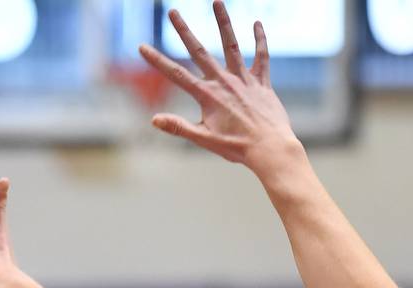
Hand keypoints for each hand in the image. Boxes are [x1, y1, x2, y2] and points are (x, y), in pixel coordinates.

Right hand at [140, 3, 298, 174]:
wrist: (270, 148)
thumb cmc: (237, 147)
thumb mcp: (204, 140)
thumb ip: (179, 127)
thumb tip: (154, 120)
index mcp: (207, 96)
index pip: (176, 74)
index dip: (157, 60)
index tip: (142, 47)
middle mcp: (224, 82)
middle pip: (199, 51)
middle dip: (184, 30)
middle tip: (173, 11)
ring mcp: (244, 79)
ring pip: (231, 45)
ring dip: (223, 22)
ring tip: (216, 2)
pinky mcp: (261, 82)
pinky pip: (261, 56)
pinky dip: (259, 39)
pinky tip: (256, 23)